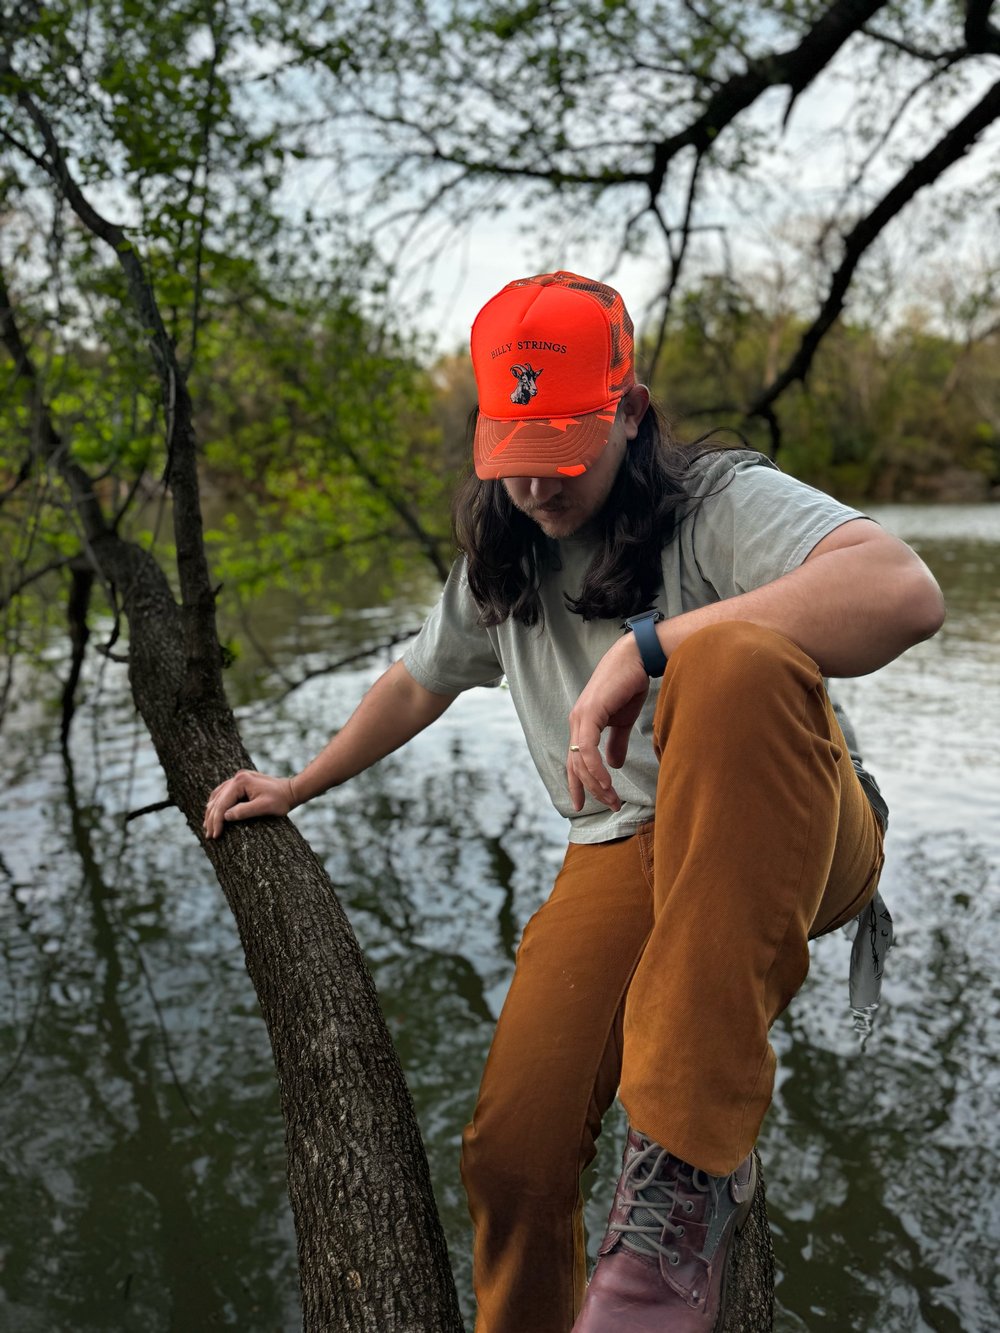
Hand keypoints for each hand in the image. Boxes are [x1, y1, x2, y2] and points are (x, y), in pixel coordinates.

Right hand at [203, 769, 297, 838]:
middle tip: (209, 836)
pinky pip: (223, 793)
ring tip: (207, 827)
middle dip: (212, 819)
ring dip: (212, 811)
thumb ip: (244, 811)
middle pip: (218, 800)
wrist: (291, 790)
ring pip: (218, 796)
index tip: (215, 835)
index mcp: (241, 781)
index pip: (223, 803)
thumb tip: (225, 817)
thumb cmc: (280, 800)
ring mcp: (238, 778)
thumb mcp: (264, 807)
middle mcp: (237, 777)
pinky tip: (213, 811)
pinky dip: (217, 803)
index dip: (217, 821)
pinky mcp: (241, 782)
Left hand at [567, 635, 650, 812]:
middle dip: (591, 789)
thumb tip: (614, 765)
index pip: (574, 760)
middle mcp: (576, 721)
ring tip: (612, 798)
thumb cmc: (628, 686)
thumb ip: (616, 742)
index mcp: (582, 724)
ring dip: (596, 783)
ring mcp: (580, 717)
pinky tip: (607, 781)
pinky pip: (588, 748)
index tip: (582, 806)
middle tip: (611, 805)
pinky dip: (596, 767)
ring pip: (581, 760)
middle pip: (576, 765)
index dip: (577, 784)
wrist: (635, 660)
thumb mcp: (622, 721)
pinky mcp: (589, 713)